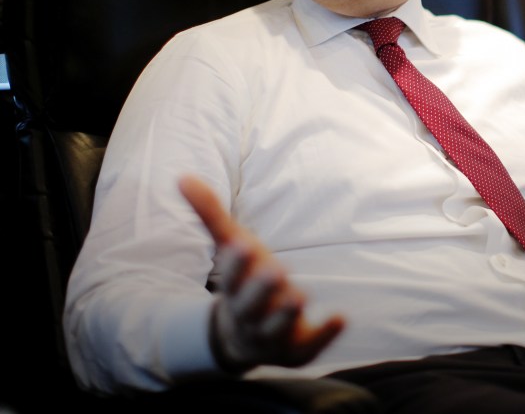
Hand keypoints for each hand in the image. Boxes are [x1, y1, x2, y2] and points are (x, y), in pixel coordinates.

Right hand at [179, 175, 343, 371]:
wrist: (241, 339)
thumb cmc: (242, 281)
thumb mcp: (232, 247)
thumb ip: (211, 215)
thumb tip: (182, 176)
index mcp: (234, 288)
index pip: (232, 275)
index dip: (237, 263)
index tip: (244, 245)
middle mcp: (249, 314)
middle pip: (251, 304)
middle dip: (261, 289)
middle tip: (277, 271)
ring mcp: (272, 335)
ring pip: (275, 328)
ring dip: (287, 314)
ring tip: (301, 295)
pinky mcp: (296, 349)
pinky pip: (309, 345)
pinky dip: (324, 334)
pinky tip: (341, 317)